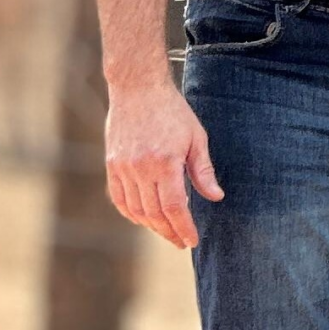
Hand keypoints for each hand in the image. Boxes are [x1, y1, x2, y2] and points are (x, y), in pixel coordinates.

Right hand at [104, 78, 223, 249]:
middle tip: (180, 242)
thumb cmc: (172, 110)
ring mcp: (123, 167)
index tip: (191, 240)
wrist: (137, 87)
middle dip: (169, 232)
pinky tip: (143, 218)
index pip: (174, 207)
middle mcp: (141, 168)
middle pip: (154, 213)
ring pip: (136, 210)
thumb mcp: (196, 137)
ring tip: (166, 231)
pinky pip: (119, 198)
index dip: (183, 228)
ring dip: (151, 226)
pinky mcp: (112, 164)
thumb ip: (203, 171)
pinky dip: (130, 213)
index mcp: (165, 162)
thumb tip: (216, 197)